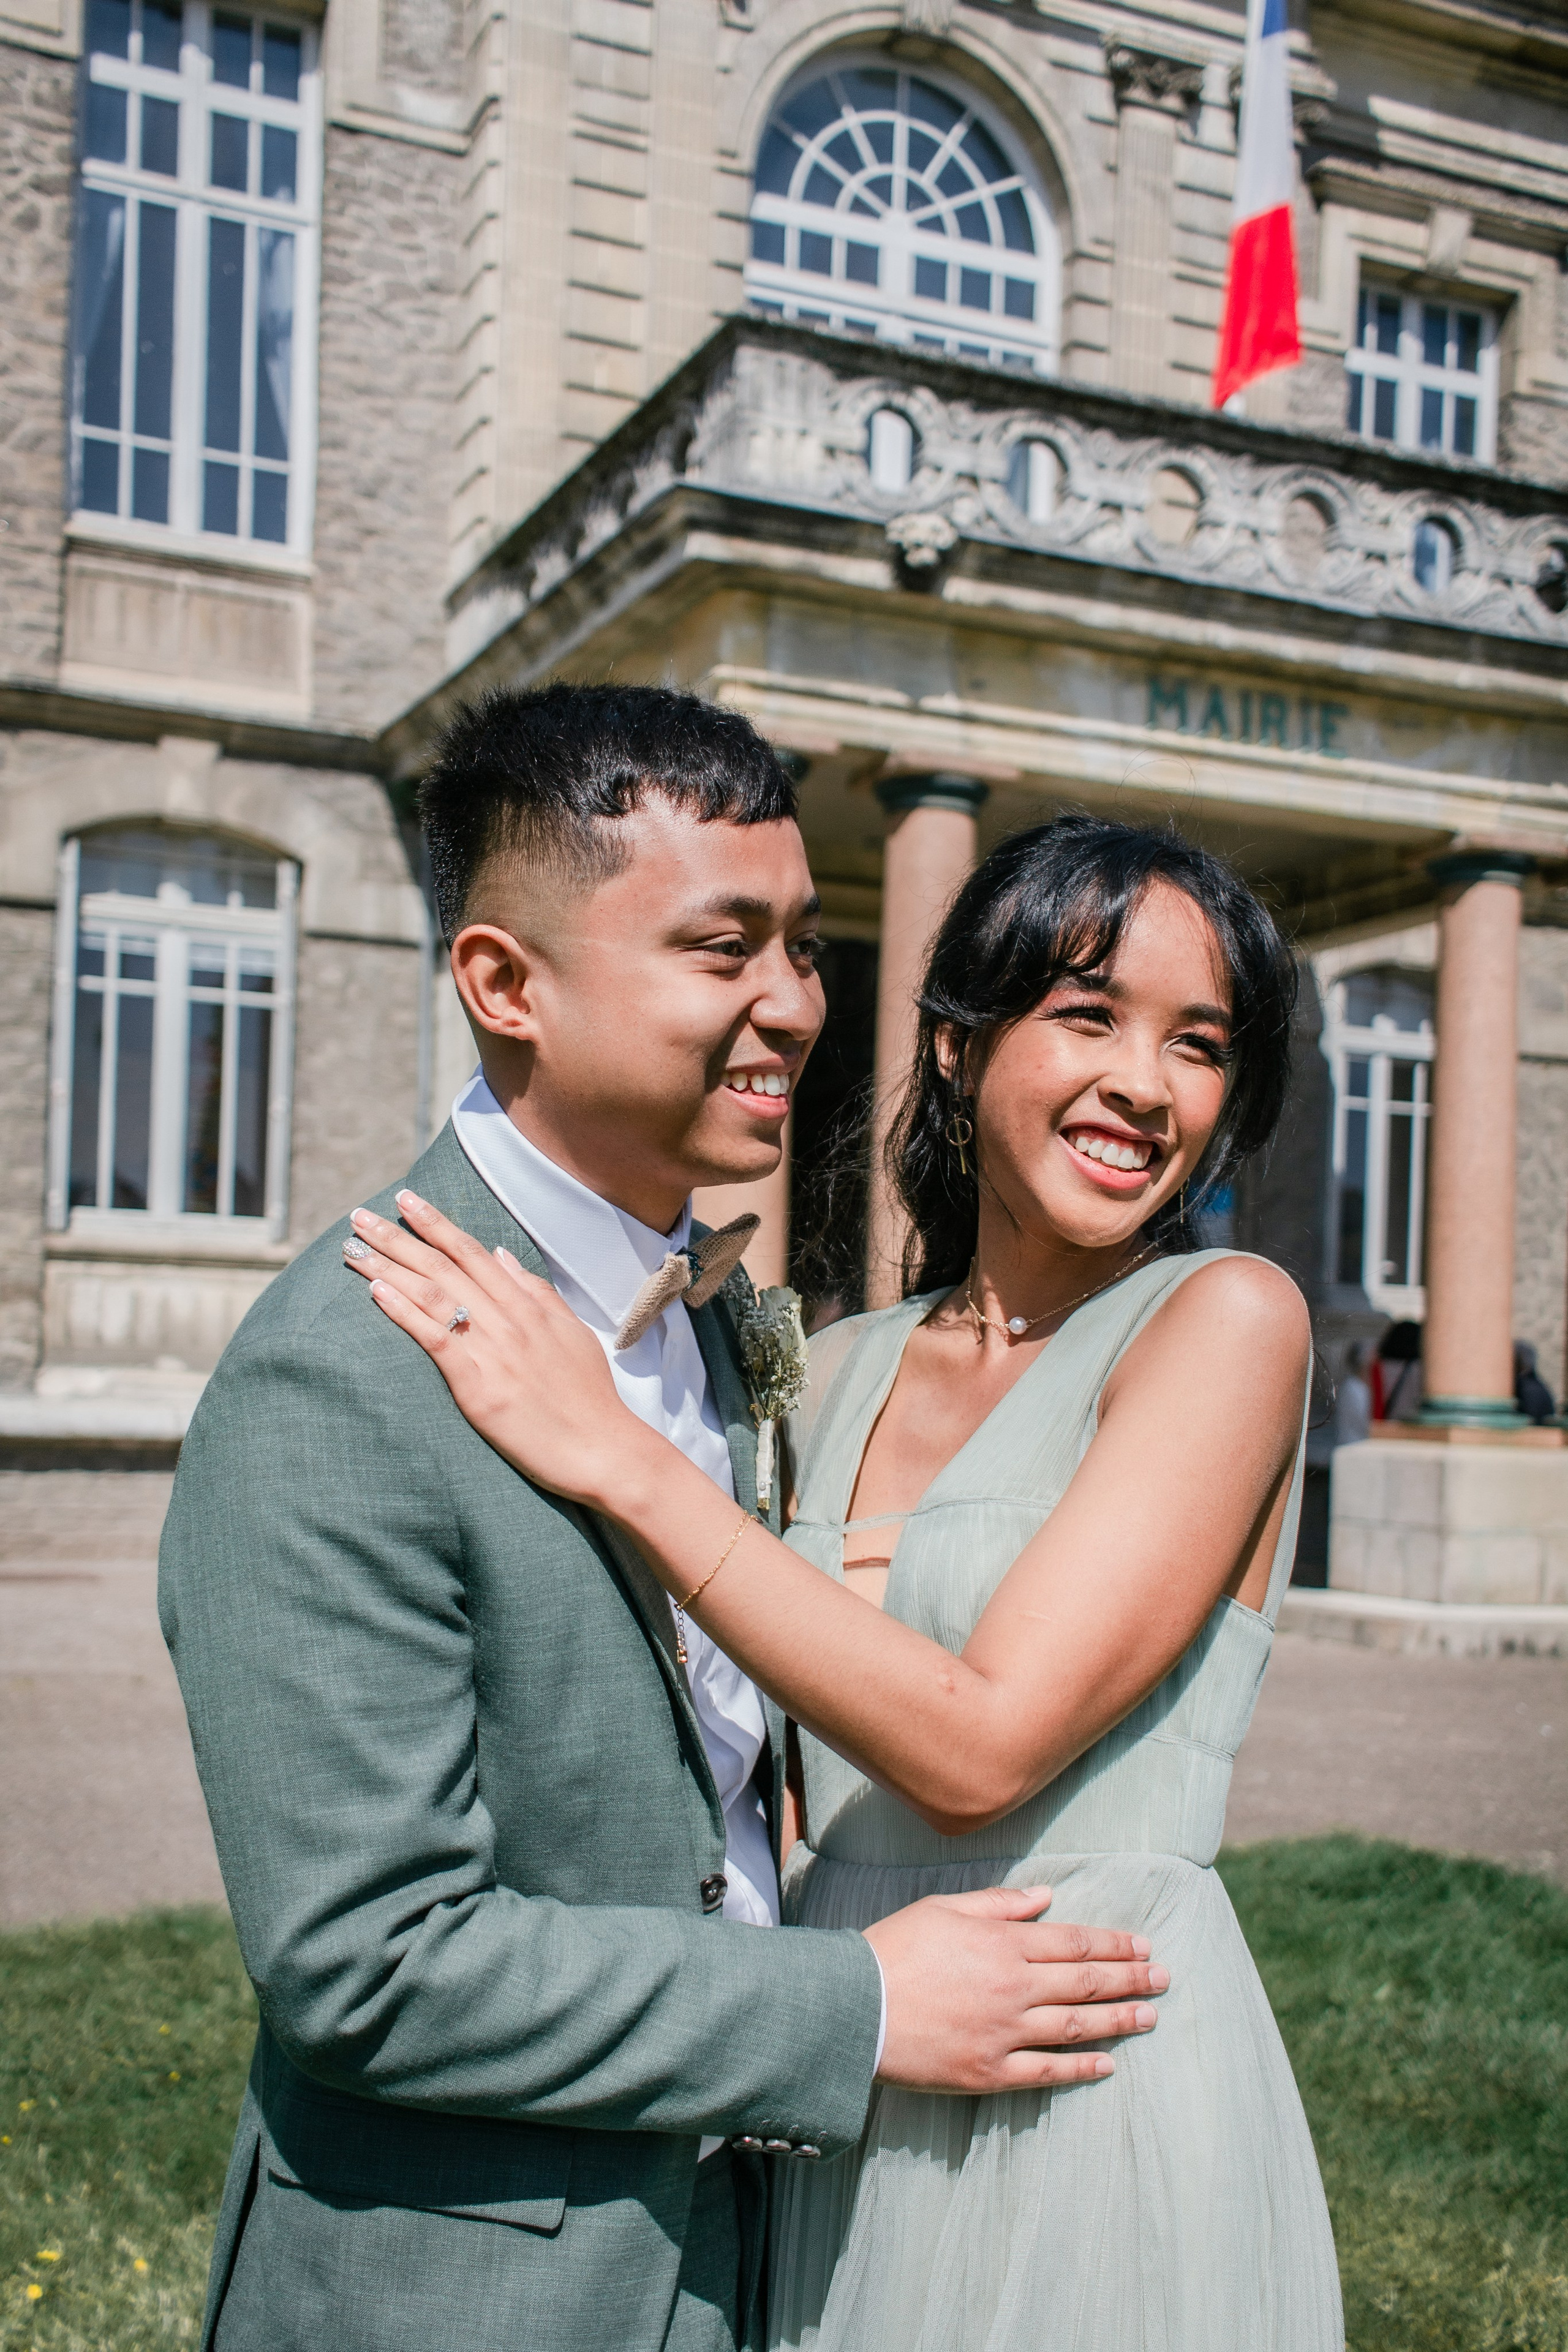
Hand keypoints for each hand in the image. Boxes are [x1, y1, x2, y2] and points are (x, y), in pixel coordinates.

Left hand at [342, 1192, 647, 1504]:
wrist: (602, 1448)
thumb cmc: (588, 1396)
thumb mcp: (571, 1332)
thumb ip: (535, 1291)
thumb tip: (501, 1254)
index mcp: (528, 1305)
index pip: (472, 1253)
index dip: (435, 1224)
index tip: (405, 1200)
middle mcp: (508, 1320)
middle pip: (443, 1266)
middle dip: (397, 1237)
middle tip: (359, 1216)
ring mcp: (493, 1351)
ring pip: (433, 1295)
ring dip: (388, 1266)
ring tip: (352, 1248)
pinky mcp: (478, 1387)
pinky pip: (436, 1339)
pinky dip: (405, 1312)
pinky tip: (377, 1291)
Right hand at [864, 1885, 1165, 2093]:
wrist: (854, 2009)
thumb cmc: (895, 1949)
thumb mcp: (944, 1908)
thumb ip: (999, 1904)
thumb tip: (1046, 1898)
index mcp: (1003, 1943)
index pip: (1076, 1943)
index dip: (1115, 1945)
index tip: (1144, 1947)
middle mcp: (1014, 1986)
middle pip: (1087, 1982)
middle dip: (1131, 1979)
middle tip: (1164, 1979)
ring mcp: (1005, 2032)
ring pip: (1077, 2026)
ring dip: (1119, 2021)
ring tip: (1149, 2016)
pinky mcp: (990, 2071)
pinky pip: (1048, 2071)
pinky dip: (1082, 2068)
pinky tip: (1107, 2064)